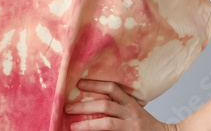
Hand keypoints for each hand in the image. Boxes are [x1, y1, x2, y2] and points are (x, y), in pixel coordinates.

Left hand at [66, 80, 180, 130]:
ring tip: (73, 126)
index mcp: (130, 103)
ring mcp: (129, 127)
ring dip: (88, 125)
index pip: (112, 88)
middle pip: (105, 106)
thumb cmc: (143, 123)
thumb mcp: (133, 109)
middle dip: (84, 106)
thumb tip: (90, 99)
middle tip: (67, 107)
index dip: (95, 84)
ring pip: (107, 124)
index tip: (79, 84)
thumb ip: (118, 103)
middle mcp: (130, 113)